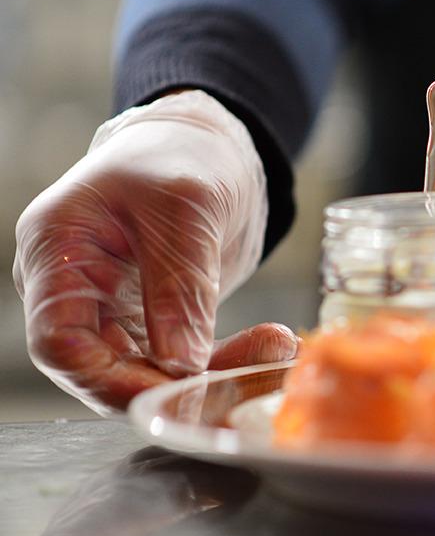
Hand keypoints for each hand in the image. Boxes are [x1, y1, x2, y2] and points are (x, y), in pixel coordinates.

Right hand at [13, 90, 297, 413]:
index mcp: (57, 252)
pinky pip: (179, 361)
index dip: (108, 380)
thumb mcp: (185, 210)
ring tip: (276, 347)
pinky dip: (224, 361)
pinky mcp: (150, 321)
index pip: (59, 342)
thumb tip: (182, 365)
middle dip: (174, 383)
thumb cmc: (181, 155)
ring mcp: (109, 310)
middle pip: (102, 370)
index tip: (175, 388)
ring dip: (211, 375)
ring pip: (146, 373)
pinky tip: (271, 345)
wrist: (208, 147)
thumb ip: (179, 286)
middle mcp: (73, 290)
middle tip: (246, 374)